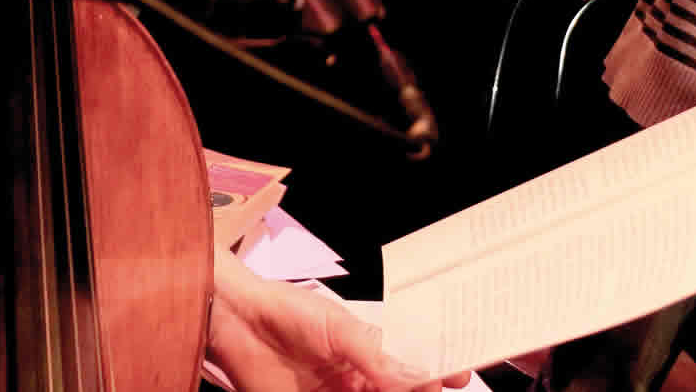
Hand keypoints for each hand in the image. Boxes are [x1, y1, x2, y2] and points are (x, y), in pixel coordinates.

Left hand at [206, 251, 467, 390]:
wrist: (237, 322)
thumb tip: (415, 375)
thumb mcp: (338, 326)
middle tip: (434, 389)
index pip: (410, 367)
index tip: (458, 376)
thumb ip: (375, 354)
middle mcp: (357, 380)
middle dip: (419, 391)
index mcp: (368, 352)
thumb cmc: (288, 311)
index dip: (435, 372)